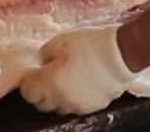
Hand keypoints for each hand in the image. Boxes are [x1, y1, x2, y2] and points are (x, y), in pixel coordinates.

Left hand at [19, 24, 136, 115]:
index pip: (28, 93)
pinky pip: (77, 106)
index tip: (33, 75)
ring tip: (68, 78)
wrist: (121, 53)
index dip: (29, 82)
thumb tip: (41, 61)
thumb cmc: (92, 45)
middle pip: (42, 104)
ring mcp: (78, 105)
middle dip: (42, 91)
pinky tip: (82, 83)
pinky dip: (76, 98)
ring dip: (59, 96)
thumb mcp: (60, 41)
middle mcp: (61, 99)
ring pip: (60, 107)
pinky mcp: (93, 107)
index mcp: (49, 83)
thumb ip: (45, 54)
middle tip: (48, 76)